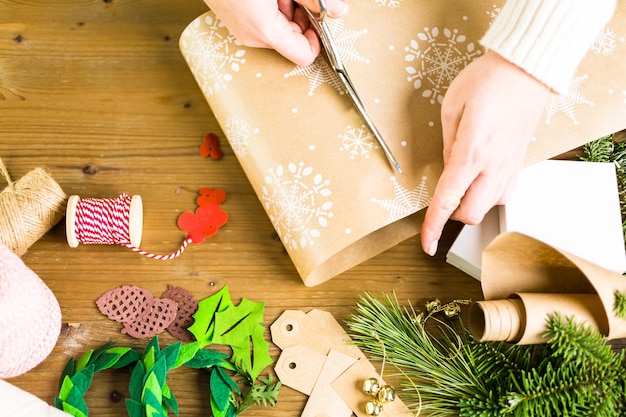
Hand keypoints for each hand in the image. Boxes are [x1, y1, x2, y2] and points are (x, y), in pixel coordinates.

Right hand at [203, 0, 348, 65]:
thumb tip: (340, 11)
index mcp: (265, 30)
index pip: (304, 55)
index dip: (318, 37)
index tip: (321, 18)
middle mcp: (253, 36)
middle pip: (293, 41)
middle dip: (302, 18)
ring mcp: (242, 31)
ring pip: (279, 31)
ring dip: (288, 11)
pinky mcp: (235, 22)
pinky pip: (263, 23)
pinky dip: (273, 9)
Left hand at [421, 50, 549, 255]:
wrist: (527, 69)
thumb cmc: (488, 80)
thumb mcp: (452, 107)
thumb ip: (447, 145)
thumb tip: (448, 169)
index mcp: (471, 153)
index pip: (448, 200)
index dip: (434, 226)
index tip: (427, 244)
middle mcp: (493, 166)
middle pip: (470, 214)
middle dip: (452, 214)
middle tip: (442, 197)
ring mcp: (510, 167)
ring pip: (489, 207)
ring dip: (471, 205)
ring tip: (461, 184)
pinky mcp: (520, 163)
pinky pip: (503, 194)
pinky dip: (489, 195)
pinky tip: (481, 178)